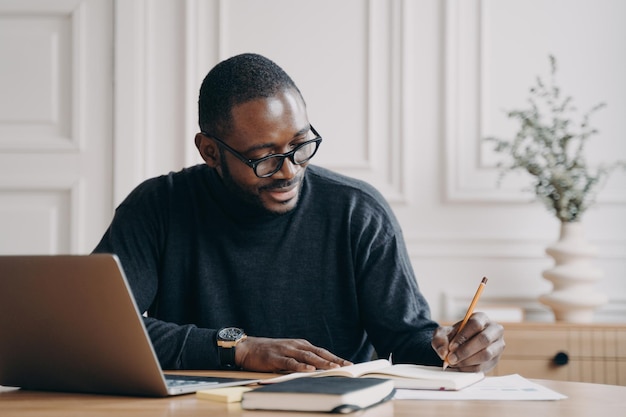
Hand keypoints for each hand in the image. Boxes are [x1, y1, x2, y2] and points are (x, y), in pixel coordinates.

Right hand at [235, 336, 352, 371]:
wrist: (247, 348)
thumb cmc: (269, 352)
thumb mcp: (288, 353)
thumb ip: (301, 359)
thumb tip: (317, 370)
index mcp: (300, 344)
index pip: (321, 351)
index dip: (335, 357)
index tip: (348, 364)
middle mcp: (296, 345)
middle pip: (318, 353)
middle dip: (334, 360)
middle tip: (347, 366)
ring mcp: (286, 350)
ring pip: (307, 357)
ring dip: (321, 362)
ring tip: (334, 368)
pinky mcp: (276, 357)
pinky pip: (290, 362)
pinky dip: (301, 366)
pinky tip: (309, 370)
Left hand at [431, 312, 504, 372]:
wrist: (460, 346)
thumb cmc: (453, 337)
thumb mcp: (443, 334)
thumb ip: (439, 340)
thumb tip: (444, 353)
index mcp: (481, 318)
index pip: (475, 324)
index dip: (463, 336)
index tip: (451, 346)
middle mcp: (494, 330)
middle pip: (484, 339)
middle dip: (465, 351)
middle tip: (451, 358)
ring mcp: (497, 346)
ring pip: (486, 355)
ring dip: (467, 361)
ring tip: (454, 362)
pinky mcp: (495, 360)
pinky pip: (484, 366)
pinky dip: (469, 369)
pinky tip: (459, 366)